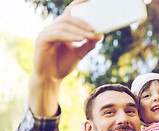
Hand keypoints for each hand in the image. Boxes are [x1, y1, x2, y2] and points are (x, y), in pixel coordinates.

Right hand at [30, 0, 102, 116]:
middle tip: (96, 29)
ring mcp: (46, 32)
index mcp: (61, 28)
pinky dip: (70, 35)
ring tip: (91, 36)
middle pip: (69, 17)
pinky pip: (57, 34)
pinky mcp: (42, 40)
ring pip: (64, 25)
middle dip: (84, 22)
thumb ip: (88, 44)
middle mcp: (53, 27)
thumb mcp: (79, 53)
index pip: (71, 12)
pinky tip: (80, 39)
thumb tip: (100, 34)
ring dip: (79, 30)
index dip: (79, 3)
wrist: (50, 79)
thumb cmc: (62, 65)